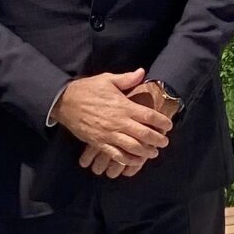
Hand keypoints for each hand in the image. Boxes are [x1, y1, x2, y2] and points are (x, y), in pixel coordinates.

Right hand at [53, 69, 172, 171]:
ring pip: (132, 147)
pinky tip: (135, 161)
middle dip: (157, 139)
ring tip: (153, 153)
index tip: (169, 126)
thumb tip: (142, 72)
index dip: (161, 122)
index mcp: (123, 106)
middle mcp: (118, 122)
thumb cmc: (87, 89)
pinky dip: (127, 160)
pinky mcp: (99, 143)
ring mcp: (108, 134)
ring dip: (145, 152)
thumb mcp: (107, 79)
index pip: (148, 116)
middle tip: (164, 142)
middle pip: (144, 134)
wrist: (65, 102)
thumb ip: (127, 78)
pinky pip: (116, 155)